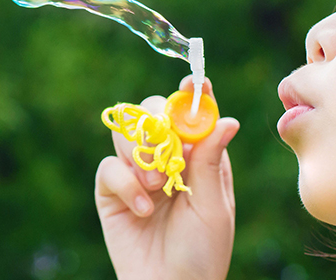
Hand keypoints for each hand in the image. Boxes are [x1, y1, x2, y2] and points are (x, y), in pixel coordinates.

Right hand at [95, 76, 240, 279]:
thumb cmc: (201, 254)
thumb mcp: (213, 206)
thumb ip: (211, 162)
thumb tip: (226, 118)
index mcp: (200, 158)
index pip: (193, 115)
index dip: (191, 95)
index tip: (192, 82)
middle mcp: (167, 160)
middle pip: (152, 113)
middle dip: (157, 123)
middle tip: (167, 149)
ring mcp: (137, 174)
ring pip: (125, 132)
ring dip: (140, 153)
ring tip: (157, 185)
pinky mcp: (111, 193)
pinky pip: (108, 168)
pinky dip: (125, 183)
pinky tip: (143, 209)